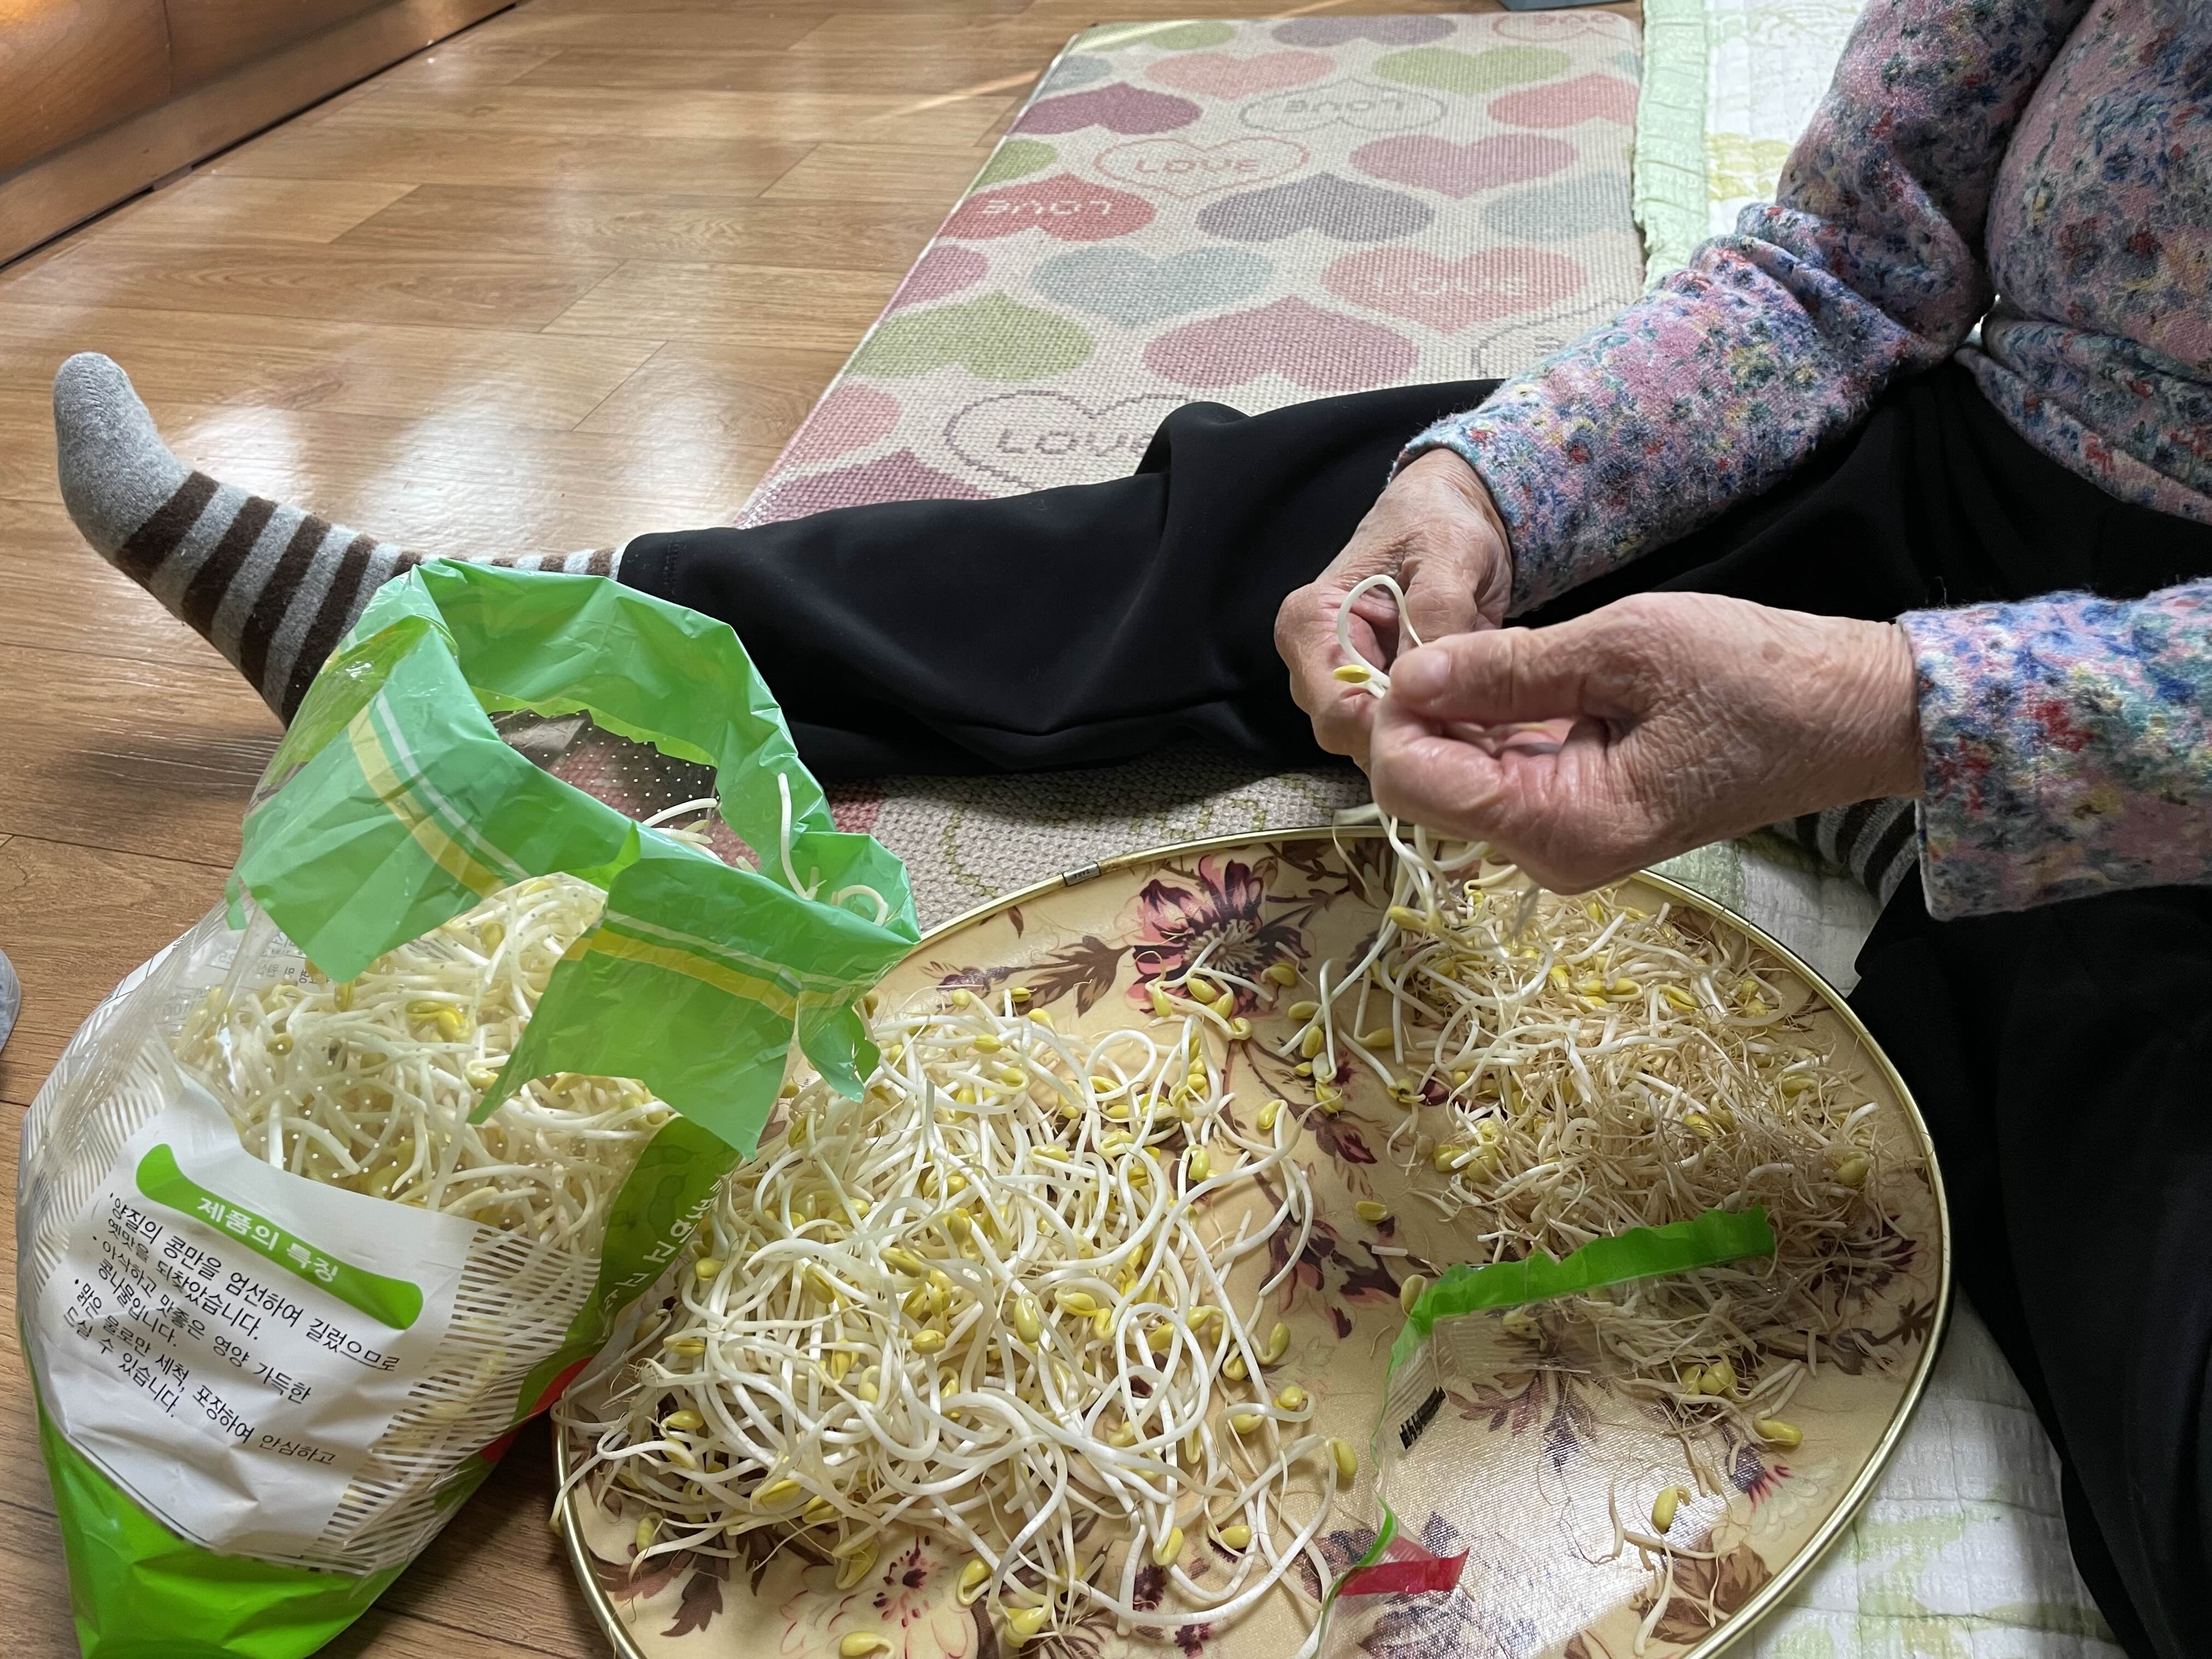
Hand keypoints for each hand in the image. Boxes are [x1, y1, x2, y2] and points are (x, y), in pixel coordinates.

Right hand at [1275, 448, 1512, 767]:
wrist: (1446, 512)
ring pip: (1376, 743)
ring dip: (1430, 738)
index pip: (1337, 711)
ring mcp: (1341, 685)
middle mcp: (1313, 665)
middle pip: (1352, 736)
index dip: (1398, 728)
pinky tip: (1476, 716)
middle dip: (1416, 737)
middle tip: (1484, 725)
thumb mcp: (1448, 554)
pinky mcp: (1373, 698)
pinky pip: (1399, 735)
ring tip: (1485, 718)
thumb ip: (1436, 613)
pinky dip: (1437, 732)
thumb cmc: (1438, 523)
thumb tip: (1434, 681)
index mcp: (1310, 624)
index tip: (1463, 724)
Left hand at [1368, 592, 1921, 890]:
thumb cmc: (1756, 676)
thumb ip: (1509, 668)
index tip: (1419, 646)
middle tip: (1450, 636)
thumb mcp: (1627, 647)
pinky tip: (1518, 674)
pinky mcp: (1576, 816)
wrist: (1847, 715)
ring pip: (1455, 779)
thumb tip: (1410, 675)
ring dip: (1454, 716)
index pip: (1411, 783)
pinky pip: (1499, 774)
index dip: (1394, 715)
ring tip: (1495, 649)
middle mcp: (1551, 854)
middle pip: (1423, 787)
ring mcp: (1563, 841)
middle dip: (1417, 715)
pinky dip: (1490, 725)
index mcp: (1563, 827)